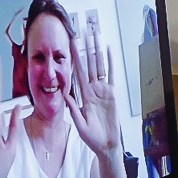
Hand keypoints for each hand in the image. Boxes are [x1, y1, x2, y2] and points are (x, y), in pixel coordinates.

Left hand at [66, 25, 121, 158]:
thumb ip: (73, 109)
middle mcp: (92, 90)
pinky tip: (109, 51)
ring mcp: (103, 91)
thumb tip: (64, 95)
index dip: (74, 58)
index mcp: (83, 95)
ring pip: (100, 66)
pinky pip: (112, 75)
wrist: (106, 145)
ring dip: (98, 51)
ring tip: (96, 36)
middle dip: (86, 48)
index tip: (69, 44)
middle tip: (84, 32)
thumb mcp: (79, 124)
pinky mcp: (113, 94)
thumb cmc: (91, 138)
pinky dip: (111, 62)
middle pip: (89, 64)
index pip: (77, 72)